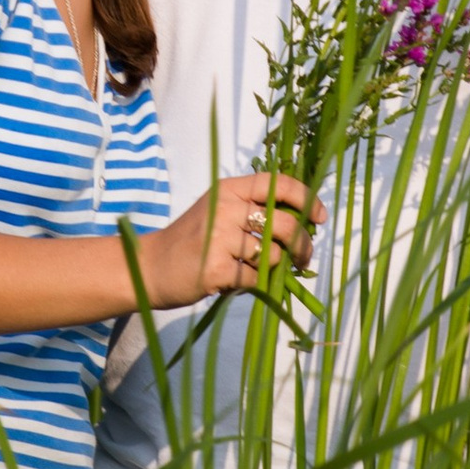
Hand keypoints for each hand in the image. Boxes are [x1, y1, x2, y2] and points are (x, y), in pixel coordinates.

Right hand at [136, 172, 321, 309]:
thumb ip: (252, 210)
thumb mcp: (217, 211)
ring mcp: (220, 238)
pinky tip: (237, 281)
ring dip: (276, 268)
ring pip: (272, 254)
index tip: (318, 217)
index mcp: (228, 189)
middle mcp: (225, 208)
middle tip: (304, 259)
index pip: (278, 184)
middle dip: (303, 245)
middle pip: (285, 224)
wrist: (151, 267)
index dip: (306, 199)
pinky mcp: (216, 268)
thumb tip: (301, 223)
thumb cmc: (191, 241)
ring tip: (261, 271)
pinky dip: (253, 284)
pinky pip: (255, 279)